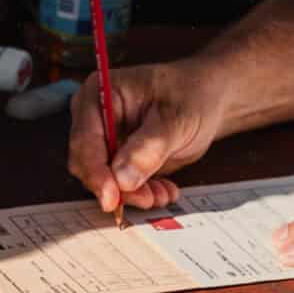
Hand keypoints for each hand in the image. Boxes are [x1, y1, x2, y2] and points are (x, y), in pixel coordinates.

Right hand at [67, 58, 226, 213]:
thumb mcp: (174, 119)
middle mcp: (96, 118)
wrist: (208, 99)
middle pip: (88, 164)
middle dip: (116, 187)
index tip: (111, 197)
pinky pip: (122, 186)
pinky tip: (164, 191)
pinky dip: (142, 193)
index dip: (96, 172)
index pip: (85, 140)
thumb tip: (122, 178)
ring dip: (133, 194)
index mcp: (100, 95)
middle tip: (146, 197)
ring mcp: (107, 140)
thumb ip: (148, 147)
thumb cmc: (190, 95)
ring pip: (105, 180)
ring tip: (161, 194)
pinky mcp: (120, 160)